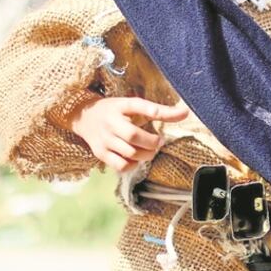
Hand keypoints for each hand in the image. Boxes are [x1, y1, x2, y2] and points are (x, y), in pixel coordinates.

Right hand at [70, 97, 189, 171]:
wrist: (84, 116)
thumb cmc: (117, 111)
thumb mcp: (135, 106)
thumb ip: (161, 111)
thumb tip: (186, 113)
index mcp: (121, 106)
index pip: (136, 105)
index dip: (149, 109)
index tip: (158, 112)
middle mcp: (111, 122)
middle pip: (133, 135)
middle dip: (152, 142)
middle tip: (158, 141)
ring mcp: (104, 139)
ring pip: (130, 153)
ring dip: (146, 154)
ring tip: (150, 150)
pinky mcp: (100, 153)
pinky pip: (121, 165)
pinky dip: (133, 165)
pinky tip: (136, 158)